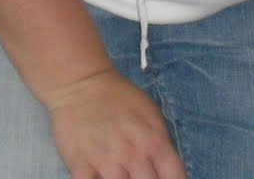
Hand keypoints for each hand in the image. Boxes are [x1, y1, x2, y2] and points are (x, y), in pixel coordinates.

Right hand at [47, 69, 185, 178]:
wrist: (83, 85)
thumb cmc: (121, 98)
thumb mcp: (151, 114)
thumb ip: (161, 144)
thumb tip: (169, 172)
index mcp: (153, 141)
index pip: (174, 175)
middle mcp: (132, 154)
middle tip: (143, 177)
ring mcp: (106, 161)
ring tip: (124, 177)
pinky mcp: (80, 164)